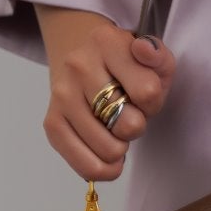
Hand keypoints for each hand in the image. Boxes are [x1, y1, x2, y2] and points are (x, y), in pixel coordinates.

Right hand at [35, 5, 176, 182]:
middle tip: (128, 113)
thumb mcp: (151, 56)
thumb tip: (144, 50)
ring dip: (121, 147)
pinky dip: (104, 167)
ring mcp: (62, 95)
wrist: (80, 57)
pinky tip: (107, 151)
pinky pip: (85, 165)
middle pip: (129, 125)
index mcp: (107, 43)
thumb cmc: (126, 66)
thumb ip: (159, 57)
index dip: (154, 103)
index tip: (144, 96)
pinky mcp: (51, 123)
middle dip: (137, 126)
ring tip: (115, 127)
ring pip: (109, 150)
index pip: (148, 92)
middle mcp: (78, 66)